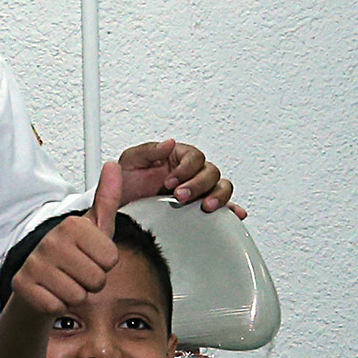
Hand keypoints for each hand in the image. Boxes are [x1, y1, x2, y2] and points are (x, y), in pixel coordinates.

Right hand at [9, 156, 179, 315]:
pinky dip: (57, 305)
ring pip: (78, 296)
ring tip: (65, 281)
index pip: (112, 259)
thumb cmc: (72, 254)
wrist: (38, 279)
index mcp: (72, 225)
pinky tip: (52, 292)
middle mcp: (51, 240)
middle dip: (92, 282)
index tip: (90, 257)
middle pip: (97, 280)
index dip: (105, 264)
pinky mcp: (23, 284)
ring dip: (75, 295)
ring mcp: (35, 262)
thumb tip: (114, 166)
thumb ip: (108, 198)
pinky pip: (57, 306)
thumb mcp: (95, 227)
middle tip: (77, 272)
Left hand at [119, 136, 238, 217]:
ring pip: (221, 187)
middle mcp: (192, 172)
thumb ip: (149, 151)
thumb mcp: (131, 162)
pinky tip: (235, 214)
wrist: (122, 209)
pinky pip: (224, 206)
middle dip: (197, 185)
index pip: (194, 157)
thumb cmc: (126, 184)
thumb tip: (169, 143)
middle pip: (211, 172)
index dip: (185, 169)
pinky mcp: (202, 208)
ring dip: (217, 196)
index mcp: (178, 157)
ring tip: (205, 206)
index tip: (169, 182)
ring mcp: (199, 190)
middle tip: (180, 196)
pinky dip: (232, 209)